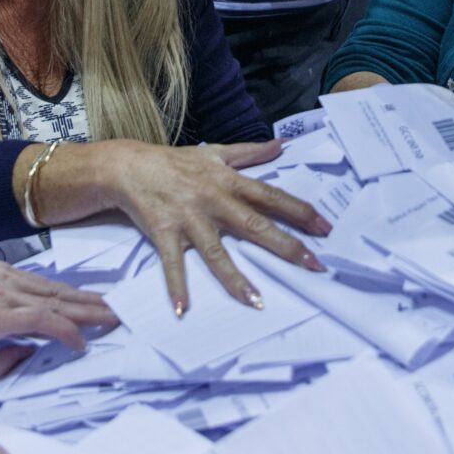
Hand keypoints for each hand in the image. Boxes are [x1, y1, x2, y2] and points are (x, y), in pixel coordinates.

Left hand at [0, 262, 118, 376]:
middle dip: (90, 311)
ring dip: (83, 298)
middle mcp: (2, 293)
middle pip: (55, 302)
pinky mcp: (3, 269)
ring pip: (52, 289)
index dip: (67, 333)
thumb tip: (28, 355)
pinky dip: (64, 290)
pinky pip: (40, 281)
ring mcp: (4, 277)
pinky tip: (80, 296)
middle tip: (119, 319)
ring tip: (110, 307)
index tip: (81, 346)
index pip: (41, 321)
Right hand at [37, 138, 329, 312]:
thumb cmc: (174, 161)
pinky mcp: (164, 232)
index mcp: (228, 181)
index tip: (325, 228)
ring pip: (217, 252)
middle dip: (285, 246)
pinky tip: (183, 309)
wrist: (128, 165)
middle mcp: (213, 200)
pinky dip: (176, 286)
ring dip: (236, 278)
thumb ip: (250, 152)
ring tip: (256, 301)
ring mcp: (189, 219)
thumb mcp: (215, 152)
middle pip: (254, 225)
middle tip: (313, 265)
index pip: (271, 196)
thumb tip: (281, 144)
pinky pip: (173, 263)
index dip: (299, 211)